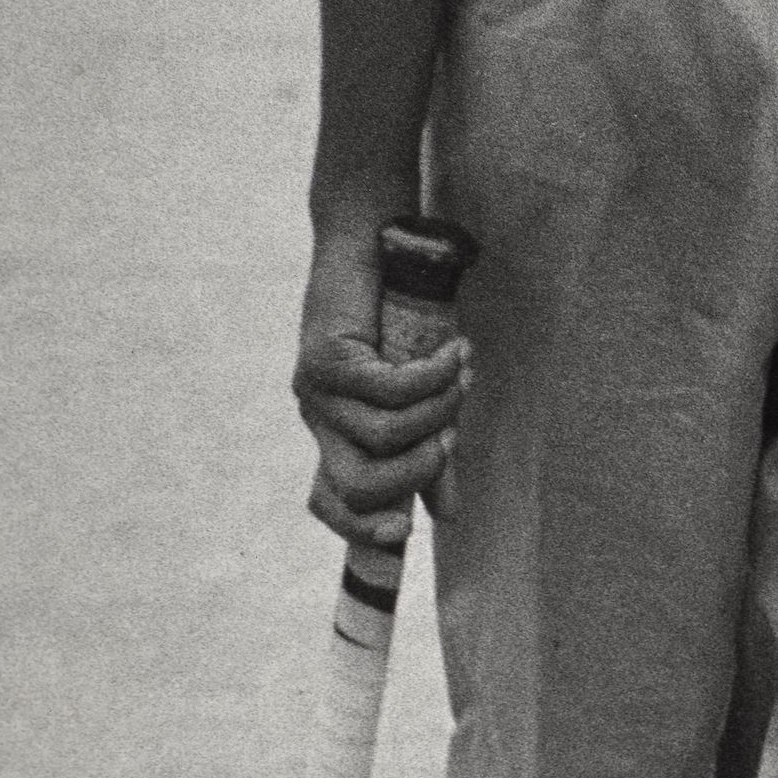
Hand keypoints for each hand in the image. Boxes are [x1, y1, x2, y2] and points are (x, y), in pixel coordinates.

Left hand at [293, 224, 469, 545]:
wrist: (376, 246)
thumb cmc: (405, 323)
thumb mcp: (425, 400)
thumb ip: (433, 457)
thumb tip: (447, 516)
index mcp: (338, 436)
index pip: (328, 501)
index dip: (359, 529)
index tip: (405, 531)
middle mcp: (319, 419)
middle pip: (355, 486)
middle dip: (415, 473)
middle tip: (450, 440)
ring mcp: (316, 390)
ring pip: (383, 437)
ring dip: (436, 414)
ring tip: (460, 379)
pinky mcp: (324, 358)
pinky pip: (390, 391)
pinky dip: (432, 378)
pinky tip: (453, 355)